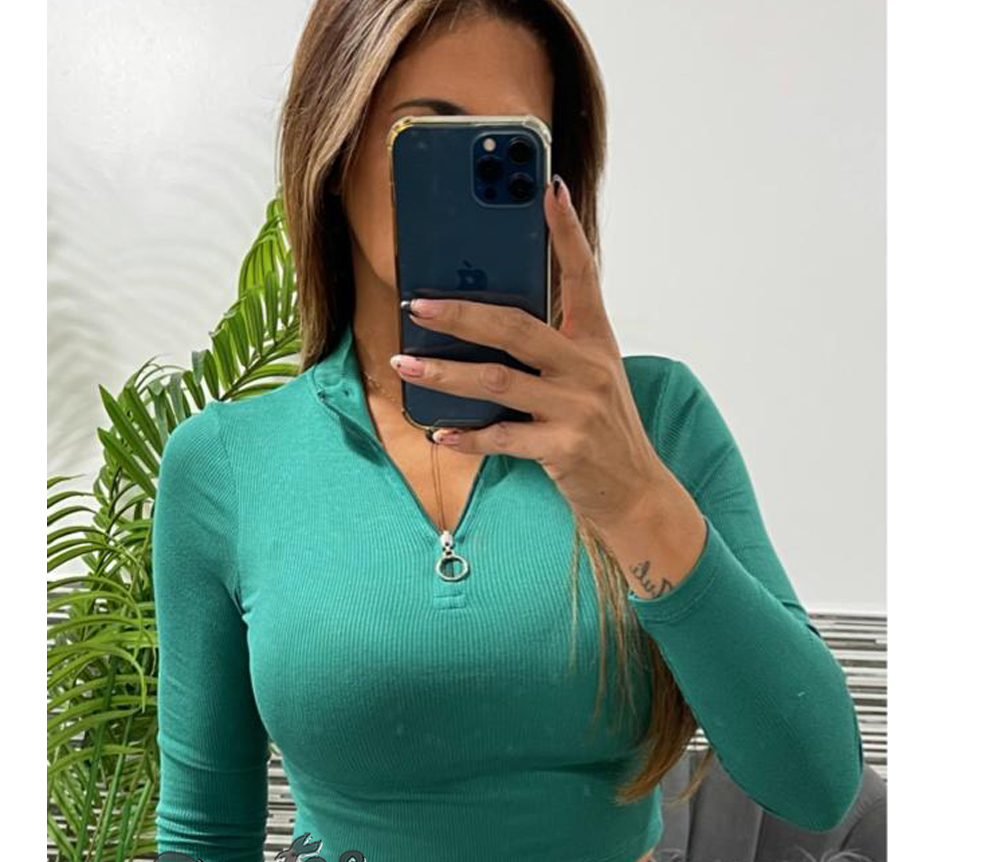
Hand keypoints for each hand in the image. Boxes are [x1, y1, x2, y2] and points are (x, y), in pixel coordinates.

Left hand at [390, 174, 667, 533]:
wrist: (636, 492)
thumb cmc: (601, 429)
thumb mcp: (591, 377)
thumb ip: (552, 347)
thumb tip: (487, 321)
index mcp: (596, 340)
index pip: (582, 275)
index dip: (566, 230)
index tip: (547, 188)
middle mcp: (588, 367)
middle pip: (515, 327)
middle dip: (460, 313)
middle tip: (417, 302)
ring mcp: (576, 408)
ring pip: (497, 381)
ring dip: (444, 373)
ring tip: (405, 362)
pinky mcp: (563, 448)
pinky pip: (502, 438)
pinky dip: (467, 436)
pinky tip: (439, 432)